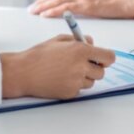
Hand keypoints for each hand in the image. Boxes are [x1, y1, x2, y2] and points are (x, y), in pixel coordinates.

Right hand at [0, 34, 115, 99]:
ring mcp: (76, 82)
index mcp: (80, 50)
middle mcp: (81, 67)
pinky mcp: (70, 93)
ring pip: (91, 82)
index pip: (108, 57)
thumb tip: (92, 43)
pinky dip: (74, 85)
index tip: (101, 58)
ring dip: (84, 77)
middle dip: (94, 68)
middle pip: (101, 72)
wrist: (24, 72)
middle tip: (82, 64)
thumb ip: (79, 40)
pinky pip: (80, 89)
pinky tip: (61, 78)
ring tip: (67, 71)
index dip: (106, 58)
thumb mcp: (60, 40)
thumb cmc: (40, 54)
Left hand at [28, 0, 133, 18]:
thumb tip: (79, 12)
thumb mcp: (101, 0)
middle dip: (42, 1)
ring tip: (34, 11)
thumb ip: (89, 3)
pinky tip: (46, 14)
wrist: (133, 0)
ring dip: (44, 5)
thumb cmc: (121, 2)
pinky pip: (66, 7)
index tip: (40, 3)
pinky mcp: (88, 4)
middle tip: (31, 8)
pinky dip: (54, 10)